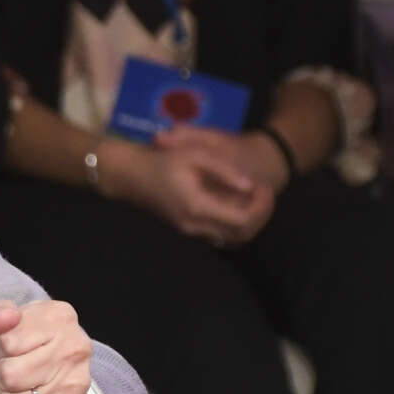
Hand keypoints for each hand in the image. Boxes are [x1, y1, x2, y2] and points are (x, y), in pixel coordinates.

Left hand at [0, 299, 99, 393]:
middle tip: (12, 374)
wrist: (41, 392)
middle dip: (1, 377)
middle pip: (9, 374)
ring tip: (20, 391)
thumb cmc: (15, 355)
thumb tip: (5, 316)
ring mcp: (77, 384)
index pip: (6, 342)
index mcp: (59, 317)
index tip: (9, 349)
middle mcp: (76, 348)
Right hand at [154, 124, 286, 229]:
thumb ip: (223, 170)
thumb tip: (249, 186)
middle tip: (262, 191)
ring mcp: (191, 231)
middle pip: (242, 234)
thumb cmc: (162, 160)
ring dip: (249, 221)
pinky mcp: (189, 230)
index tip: (261, 186)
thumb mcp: (195, 154)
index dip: (259, 206)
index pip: (242, 220)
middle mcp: (196, 226)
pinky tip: (237, 206)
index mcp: (198, 207)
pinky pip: (221, 236)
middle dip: (259, 214)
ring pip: (233, 238)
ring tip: (253, 198)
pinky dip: (235, 226)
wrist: (131, 176)